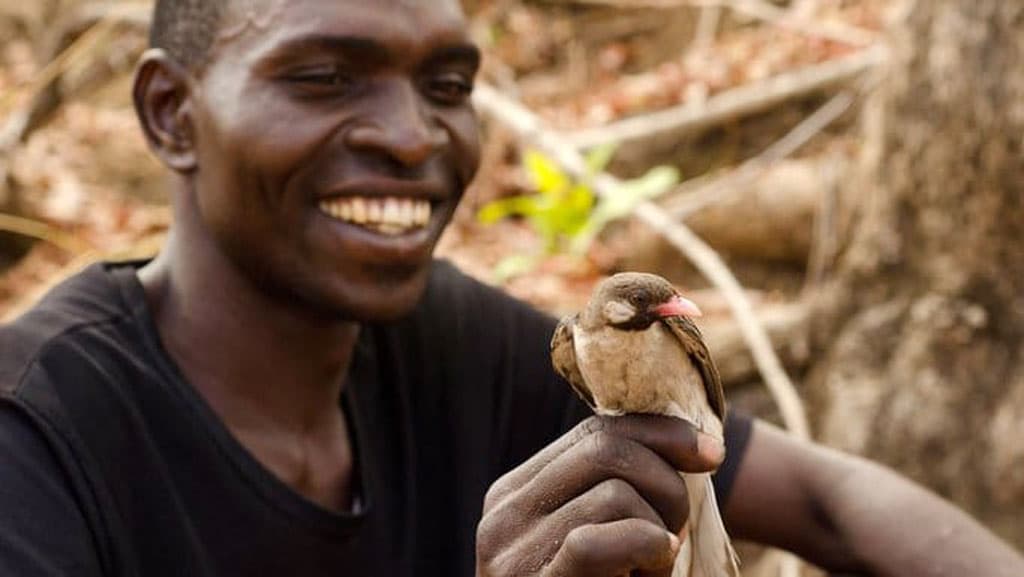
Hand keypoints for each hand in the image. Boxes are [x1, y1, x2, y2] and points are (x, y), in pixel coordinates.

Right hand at [476, 415, 724, 576]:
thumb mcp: (606, 539)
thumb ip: (617, 489)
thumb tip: (691, 440)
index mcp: (515, 493)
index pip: (593, 433)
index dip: (661, 434)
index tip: (712, 454)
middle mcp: (502, 514)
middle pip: (606, 450)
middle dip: (665, 484)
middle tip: (674, 534)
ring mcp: (510, 554)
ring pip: (616, 495)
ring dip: (656, 535)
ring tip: (645, 574)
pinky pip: (597, 542)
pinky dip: (643, 549)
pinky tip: (649, 573)